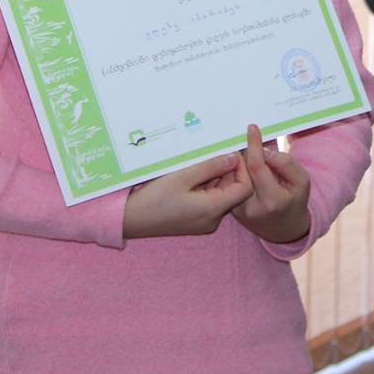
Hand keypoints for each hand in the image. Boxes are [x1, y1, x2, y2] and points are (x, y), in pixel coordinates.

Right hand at [121, 154, 252, 238]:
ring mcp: (204, 221)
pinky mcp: (195, 219)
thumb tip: (234, 157)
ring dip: (214, 176)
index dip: (243, 169)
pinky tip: (191, 174)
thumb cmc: (154, 198)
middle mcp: (212, 219)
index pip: (244, 188)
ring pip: (220, 194)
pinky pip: (208, 199)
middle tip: (212, 152)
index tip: (231, 152)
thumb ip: (211, 166)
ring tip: (197, 162)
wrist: (130, 219)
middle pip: (233, 191)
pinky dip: (204, 185)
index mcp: (213, 209)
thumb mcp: (182, 176)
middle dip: (226, 170)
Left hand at [230, 124, 312, 245]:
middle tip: (251, 142)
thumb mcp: (302, 181)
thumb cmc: (294, 200)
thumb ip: (286, 164)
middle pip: (241, 169)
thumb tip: (264, 150)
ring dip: (238, 161)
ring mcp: (238, 210)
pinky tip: (241, 167)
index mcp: (272, 199)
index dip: (254, 145)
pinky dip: (234, 172)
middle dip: (245, 152)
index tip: (252, 128)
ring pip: (232, 175)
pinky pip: (228, 184)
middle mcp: (251, 207)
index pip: (257, 166)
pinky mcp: (231, 210)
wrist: (284, 229)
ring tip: (247, 156)